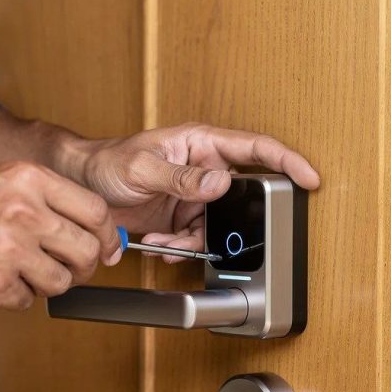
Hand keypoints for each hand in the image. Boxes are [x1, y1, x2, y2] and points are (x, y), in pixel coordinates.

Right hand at [0, 161, 121, 309]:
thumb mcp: (1, 178)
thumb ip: (47, 199)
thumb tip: (95, 229)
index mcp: (30, 180)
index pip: (95, 211)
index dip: (108, 235)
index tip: (108, 248)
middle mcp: (24, 213)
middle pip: (86, 251)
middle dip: (83, 265)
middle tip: (71, 268)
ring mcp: (9, 252)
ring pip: (60, 282)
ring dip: (48, 283)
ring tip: (23, 271)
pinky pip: (26, 300)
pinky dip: (14, 295)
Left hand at [75, 123, 319, 261]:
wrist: (80, 183)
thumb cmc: (106, 161)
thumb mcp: (142, 166)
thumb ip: (182, 176)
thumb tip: (220, 182)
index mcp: (201, 142)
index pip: (256, 148)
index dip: (287, 161)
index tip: (309, 179)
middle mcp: (203, 167)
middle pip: (239, 197)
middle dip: (226, 223)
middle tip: (202, 235)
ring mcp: (194, 195)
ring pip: (216, 226)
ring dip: (193, 242)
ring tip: (164, 244)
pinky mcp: (182, 217)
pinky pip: (196, 238)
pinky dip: (180, 248)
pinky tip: (159, 247)